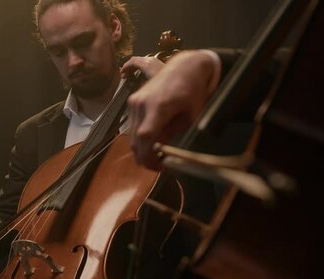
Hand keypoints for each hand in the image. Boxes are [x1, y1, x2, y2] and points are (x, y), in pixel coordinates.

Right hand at [127, 50, 220, 169]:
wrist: (184, 67)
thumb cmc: (192, 90)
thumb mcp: (189, 116)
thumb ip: (173, 134)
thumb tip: (161, 150)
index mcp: (158, 106)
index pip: (145, 137)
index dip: (150, 156)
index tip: (160, 166)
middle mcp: (141, 103)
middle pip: (135, 140)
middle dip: (145, 157)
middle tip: (159, 165)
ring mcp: (134, 102)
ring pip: (131, 135)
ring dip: (142, 148)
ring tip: (157, 154)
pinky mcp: (132, 102)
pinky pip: (132, 126)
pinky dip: (140, 138)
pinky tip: (153, 141)